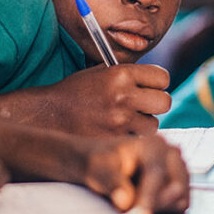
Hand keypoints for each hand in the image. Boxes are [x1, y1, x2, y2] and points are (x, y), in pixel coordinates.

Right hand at [0, 64, 171, 135]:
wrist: (49, 114)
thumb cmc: (76, 92)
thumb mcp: (101, 72)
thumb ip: (129, 74)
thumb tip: (157, 80)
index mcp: (121, 74)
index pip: (163, 77)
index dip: (157, 83)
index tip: (150, 87)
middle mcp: (123, 96)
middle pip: (165, 102)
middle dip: (156, 104)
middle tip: (143, 107)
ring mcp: (119, 121)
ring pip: (153, 125)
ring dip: (144, 125)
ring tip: (126, 122)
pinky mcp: (114, 141)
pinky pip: (137, 141)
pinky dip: (131, 139)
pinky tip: (117, 133)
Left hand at [81, 134, 188, 213]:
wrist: (104, 163)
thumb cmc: (102, 164)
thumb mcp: (99, 169)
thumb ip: (112, 182)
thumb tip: (125, 200)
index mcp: (153, 144)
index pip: (157, 174)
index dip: (149, 199)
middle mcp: (171, 153)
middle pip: (176, 188)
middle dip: (156, 205)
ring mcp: (180, 168)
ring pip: (180, 198)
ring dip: (159, 208)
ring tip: (136, 204)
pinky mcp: (182, 183)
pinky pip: (181, 203)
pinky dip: (165, 209)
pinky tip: (146, 203)